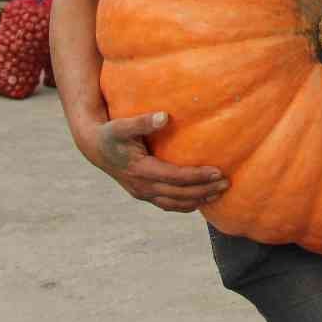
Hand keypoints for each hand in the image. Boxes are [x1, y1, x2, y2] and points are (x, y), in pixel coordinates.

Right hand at [79, 111, 227, 212]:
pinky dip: (185, 205)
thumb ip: (143, 122)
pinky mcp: (143, 194)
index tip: (218, 172)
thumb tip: (164, 116)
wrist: (94, 148)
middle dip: (204, 190)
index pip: (176, 178)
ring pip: (174, 203)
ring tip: (219, 194)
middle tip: (226, 184)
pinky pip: (167, 204)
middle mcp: (142, 186)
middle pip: (179, 194)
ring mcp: (142, 193)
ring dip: (197, 200)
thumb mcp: (123, 125)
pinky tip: (200, 200)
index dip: (197, 176)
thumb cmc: (111, 133)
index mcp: (141, 170)